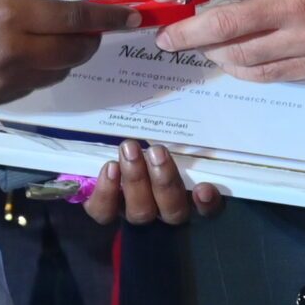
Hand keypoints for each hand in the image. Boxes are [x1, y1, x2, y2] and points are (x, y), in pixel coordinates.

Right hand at [0, 0, 138, 107]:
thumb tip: (57, 8)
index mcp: (14, 15)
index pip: (76, 18)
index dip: (108, 19)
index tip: (131, 18)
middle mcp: (16, 51)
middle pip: (74, 52)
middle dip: (91, 41)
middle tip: (91, 31)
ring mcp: (7, 80)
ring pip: (56, 73)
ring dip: (65, 58)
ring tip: (55, 43)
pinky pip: (32, 86)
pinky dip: (39, 72)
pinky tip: (26, 59)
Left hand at [82, 138, 225, 226]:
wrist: (97, 151)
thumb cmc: (143, 135)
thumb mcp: (164, 131)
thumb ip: (180, 130)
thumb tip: (198, 93)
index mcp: (184, 193)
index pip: (206, 209)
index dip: (208, 205)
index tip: (204, 188)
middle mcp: (161, 208)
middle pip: (172, 211)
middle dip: (165, 181)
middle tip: (157, 150)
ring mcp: (131, 211)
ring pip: (141, 212)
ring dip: (136, 180)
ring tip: (129, 148)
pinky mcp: (103, 210)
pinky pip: (104, 212)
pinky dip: (108, 192)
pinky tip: (109, 168)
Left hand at [150, 0, 304, 82]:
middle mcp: (291, 4)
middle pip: (222, 24)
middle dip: (185, 33)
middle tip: (166, 36)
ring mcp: (303, 40)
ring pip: (240, 56)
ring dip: (211, 53)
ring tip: (200, 46)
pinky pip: (264, 73)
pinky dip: (240, 69)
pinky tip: (231, 60)